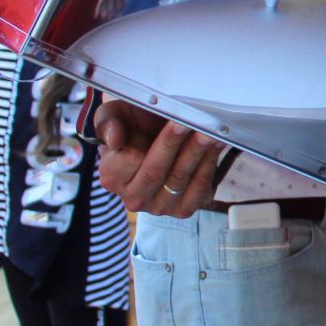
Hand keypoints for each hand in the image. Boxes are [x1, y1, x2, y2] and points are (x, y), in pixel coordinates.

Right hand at [94, 98, 224, 216]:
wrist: (151, 137)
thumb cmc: (132, 125)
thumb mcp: (113, 116)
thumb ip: (108, 125)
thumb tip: (114, 140)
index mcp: (112, 178)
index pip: (130, 160)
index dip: (154, 142)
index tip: (175, 122)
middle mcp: (134, 198)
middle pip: (156, 171)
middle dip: (177, 145)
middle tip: (194, 124)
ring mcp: (160, 207)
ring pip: (180, 179)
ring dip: (198, 153)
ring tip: (210, 132)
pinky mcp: (185, 208)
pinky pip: (199, 188)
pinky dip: (209, 164)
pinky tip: (217, 144)